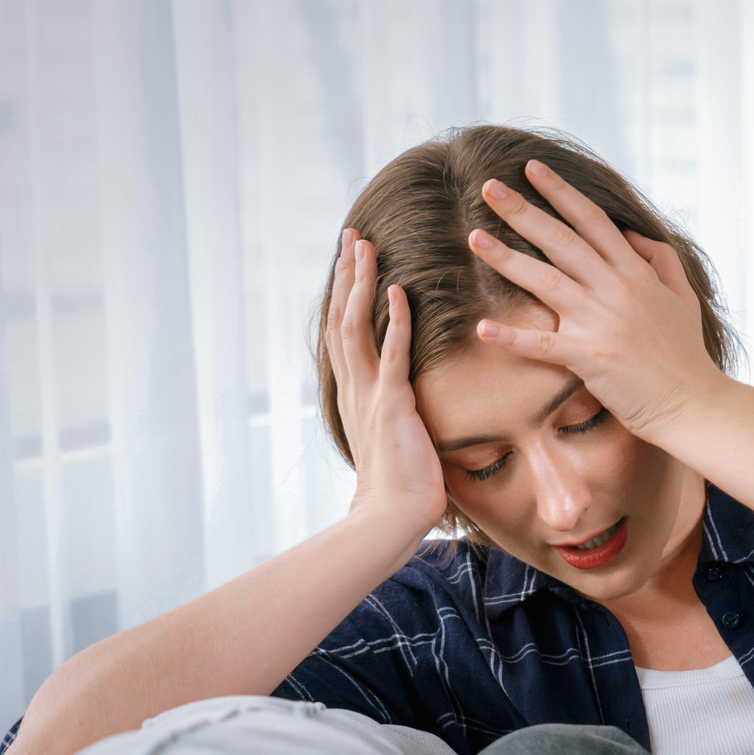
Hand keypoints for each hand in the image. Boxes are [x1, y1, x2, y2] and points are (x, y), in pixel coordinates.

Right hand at [326, 228, 444, 534]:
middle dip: (346, 275)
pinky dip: (393, 320)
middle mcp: (354, 388)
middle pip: (341, 318)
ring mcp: (369, 394)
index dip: (345, 296)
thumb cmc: (400, 488)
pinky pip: (391, 353)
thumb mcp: (396, 442)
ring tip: (364, 247)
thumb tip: (412, 412)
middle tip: (351, 237)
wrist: (391, 517)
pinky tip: (398, 290)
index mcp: (355, 395)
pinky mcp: (391, 404)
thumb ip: (398, 418)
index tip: (351, 264)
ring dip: (361, 284)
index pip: (344, 334)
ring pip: (356, 326)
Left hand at [465, 160, 720, 438]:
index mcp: (636, 273)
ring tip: (474, 237)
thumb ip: (661, 260)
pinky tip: (483, 328)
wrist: (693, 404)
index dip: (561, 192)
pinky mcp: (589, 358)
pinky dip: (511, 338)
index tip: (532, 169)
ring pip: (544, 280)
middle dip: (522, 210)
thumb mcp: (683, 297)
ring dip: (506, 258)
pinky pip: (541, 344)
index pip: (593, 221)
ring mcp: (600, 322)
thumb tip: (632, 233)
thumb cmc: (687, 355)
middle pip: (560, 240)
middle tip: (488, 187)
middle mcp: (616, 290)